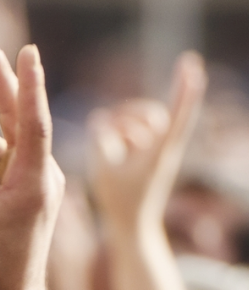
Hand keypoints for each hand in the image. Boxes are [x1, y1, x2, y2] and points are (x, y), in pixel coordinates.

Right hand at [89, 52, 206, 234]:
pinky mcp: (149, 148)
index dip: (183, 89)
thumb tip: (102, 119)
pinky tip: (115, 147)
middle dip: (127, 122)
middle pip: (148, 115)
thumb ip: (100, 139)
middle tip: (114, 148)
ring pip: (141, 117)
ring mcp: (157, 145)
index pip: (176, 115)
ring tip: (114, 154)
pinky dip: (122, 130)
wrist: (133, 224)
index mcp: (159, 153)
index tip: (190, 65)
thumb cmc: (119, 201)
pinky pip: (136, 125)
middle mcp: (163, 144)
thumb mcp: (102, 170)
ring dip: (123, 128)